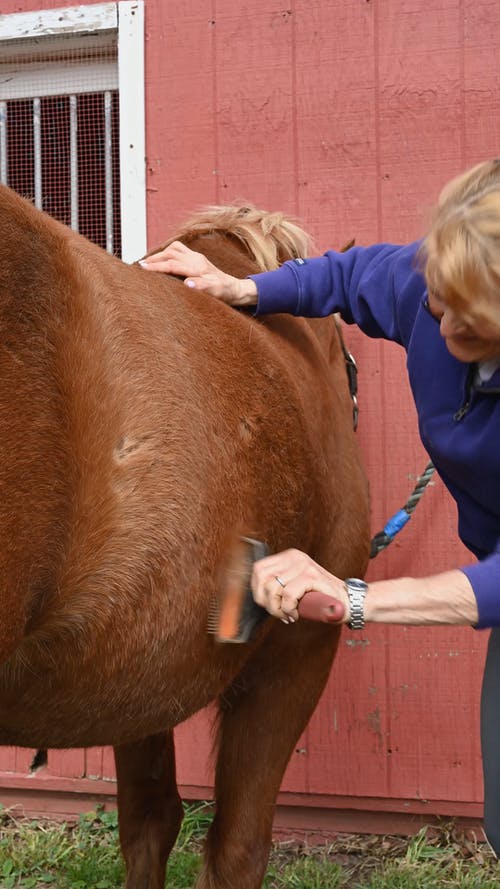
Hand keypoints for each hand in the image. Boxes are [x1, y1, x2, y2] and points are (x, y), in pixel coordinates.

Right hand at [139, 241, 257, 305]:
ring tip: (148, 262)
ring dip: (160, 253)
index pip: (171, 264)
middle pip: (169, 253)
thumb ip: (203, 287)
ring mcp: (196, 257)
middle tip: (138, 266)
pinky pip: (178, 250)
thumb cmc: (226, 293)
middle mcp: (196, 258)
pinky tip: (162, 260)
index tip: (141, 269)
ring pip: (173, 249)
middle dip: (153, 258)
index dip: (156, 266)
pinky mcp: (197, 259)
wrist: (237, 289)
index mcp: (197, 266)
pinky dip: (167, 252)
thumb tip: (187, 283)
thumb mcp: (216, 292)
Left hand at [251, 548, 349, 623]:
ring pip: (273, 588)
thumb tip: (258, 594)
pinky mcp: (312, 576)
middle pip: (262, 578)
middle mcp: (295, 557)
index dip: (257, 590)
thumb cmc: (319, 598)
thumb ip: (278, 586)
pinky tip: (296, 614)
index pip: (258, 569)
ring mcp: (304, 565)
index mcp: (289, 557)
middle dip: (266, 601)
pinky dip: (288, 609)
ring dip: (277, 608)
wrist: (348, 602)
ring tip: (288, 614)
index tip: (267, 604)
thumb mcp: (294, 587)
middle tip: (279, 612)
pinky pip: (288, 595)